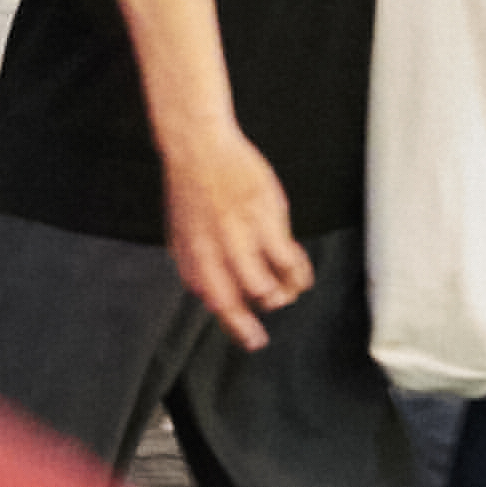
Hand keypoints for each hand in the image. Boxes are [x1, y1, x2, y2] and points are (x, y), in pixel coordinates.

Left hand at [160, 118, 311, 351]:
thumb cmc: (192, 189)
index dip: (238, 327)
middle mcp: (213, 256)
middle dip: (262, 314)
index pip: (216, 305)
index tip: (254, 339)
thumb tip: (209, 296)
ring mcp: (240, 239)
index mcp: (191, 261)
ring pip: (268, 289)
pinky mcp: (265, 221)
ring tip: (290, 289)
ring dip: (282, 294)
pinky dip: (299, 274)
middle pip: (241, 303)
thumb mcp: (182, 234)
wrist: (198, 147)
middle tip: (276, 306)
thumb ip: (195, 266)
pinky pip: (289, 262)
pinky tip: (302, 274)